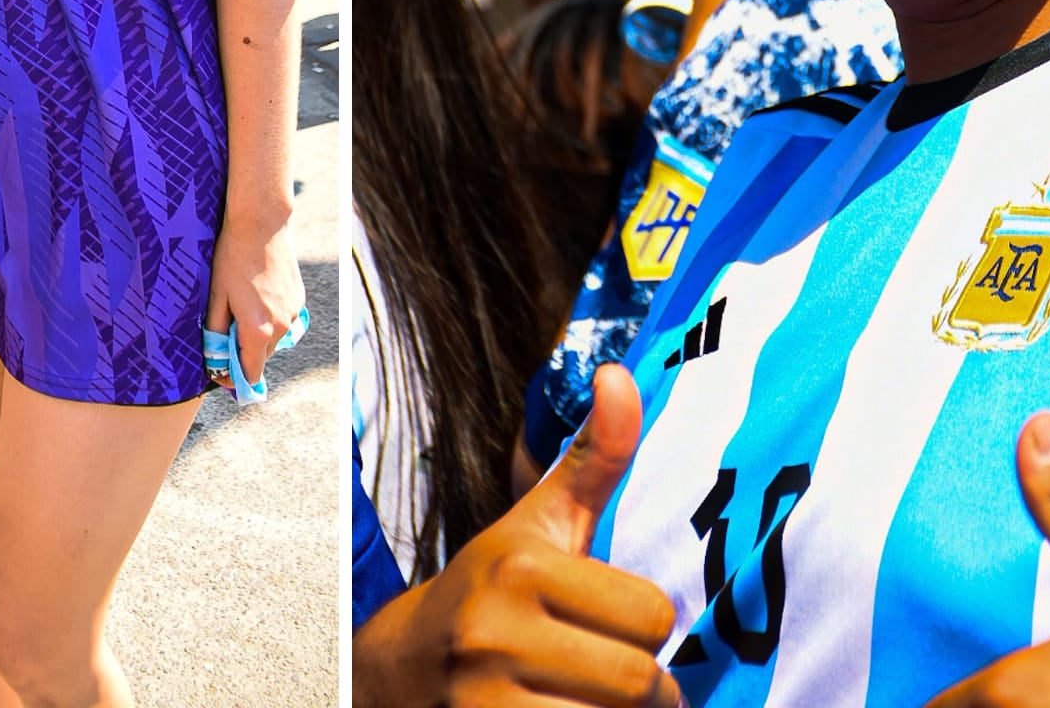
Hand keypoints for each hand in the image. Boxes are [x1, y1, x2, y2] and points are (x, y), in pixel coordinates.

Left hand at [206, 204, 300, 389]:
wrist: (261, 226)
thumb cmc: (232, 260)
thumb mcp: (216, 298)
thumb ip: (215, 334)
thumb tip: (215, 359)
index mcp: (258, 330)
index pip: (250, 373)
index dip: (233, 379)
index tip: (219, 374)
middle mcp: (281, 326)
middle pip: (262, 357)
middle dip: (243, 355)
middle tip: (223, 337)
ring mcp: (293, 312)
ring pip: (274, 339)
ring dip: (257, 336)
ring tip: (239, 311)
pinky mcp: (299, 299)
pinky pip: (284, 321)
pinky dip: (269, 320)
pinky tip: (255, 298)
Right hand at [363, 366, 679, 707]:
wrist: (397, 669)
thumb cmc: (491, 589)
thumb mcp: (539, 523)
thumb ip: (592, 459)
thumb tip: (621, 374)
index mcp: (521, 568)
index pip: (651, 616)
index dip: (650, 628)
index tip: (628, 629)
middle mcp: (496, 632)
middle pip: (638, 679)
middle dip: (648, 687)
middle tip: (629, 681)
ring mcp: (484, 699)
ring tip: (597, 700)